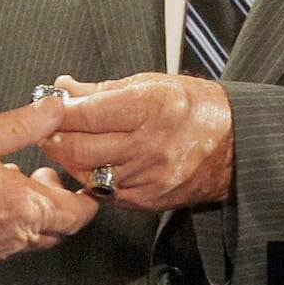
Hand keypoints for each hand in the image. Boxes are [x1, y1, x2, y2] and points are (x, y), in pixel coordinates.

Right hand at [0, 95, 98, 275]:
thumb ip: (23, 124)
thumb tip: (54, 108)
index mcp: (27, 208)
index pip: (78, 214)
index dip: (86, 199)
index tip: (82, 184)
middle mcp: (16, 239)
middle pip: (59, 230)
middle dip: (59, 204)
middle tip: (42, 176)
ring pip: (30, 240)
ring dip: (31, 215)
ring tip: (9, 183)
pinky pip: (3, 249)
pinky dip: (6, 228)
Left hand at [41, 73, 233, 211]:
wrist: (236, 145)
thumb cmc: (195, 108)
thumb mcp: (151, 84)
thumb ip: (102, 90)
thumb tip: (65, 87)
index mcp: (152, 108)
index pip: (86, 114)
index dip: (59, 112)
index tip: (48, 108)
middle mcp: (150, 145)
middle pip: (80, 149)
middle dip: (55, 139)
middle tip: (48, 130)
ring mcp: (149, 177)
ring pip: (88, 174)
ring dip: (70, 160)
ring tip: (69, 145)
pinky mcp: (149, 200)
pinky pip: (106, 193)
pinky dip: (92, 179)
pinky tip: (92, 164)